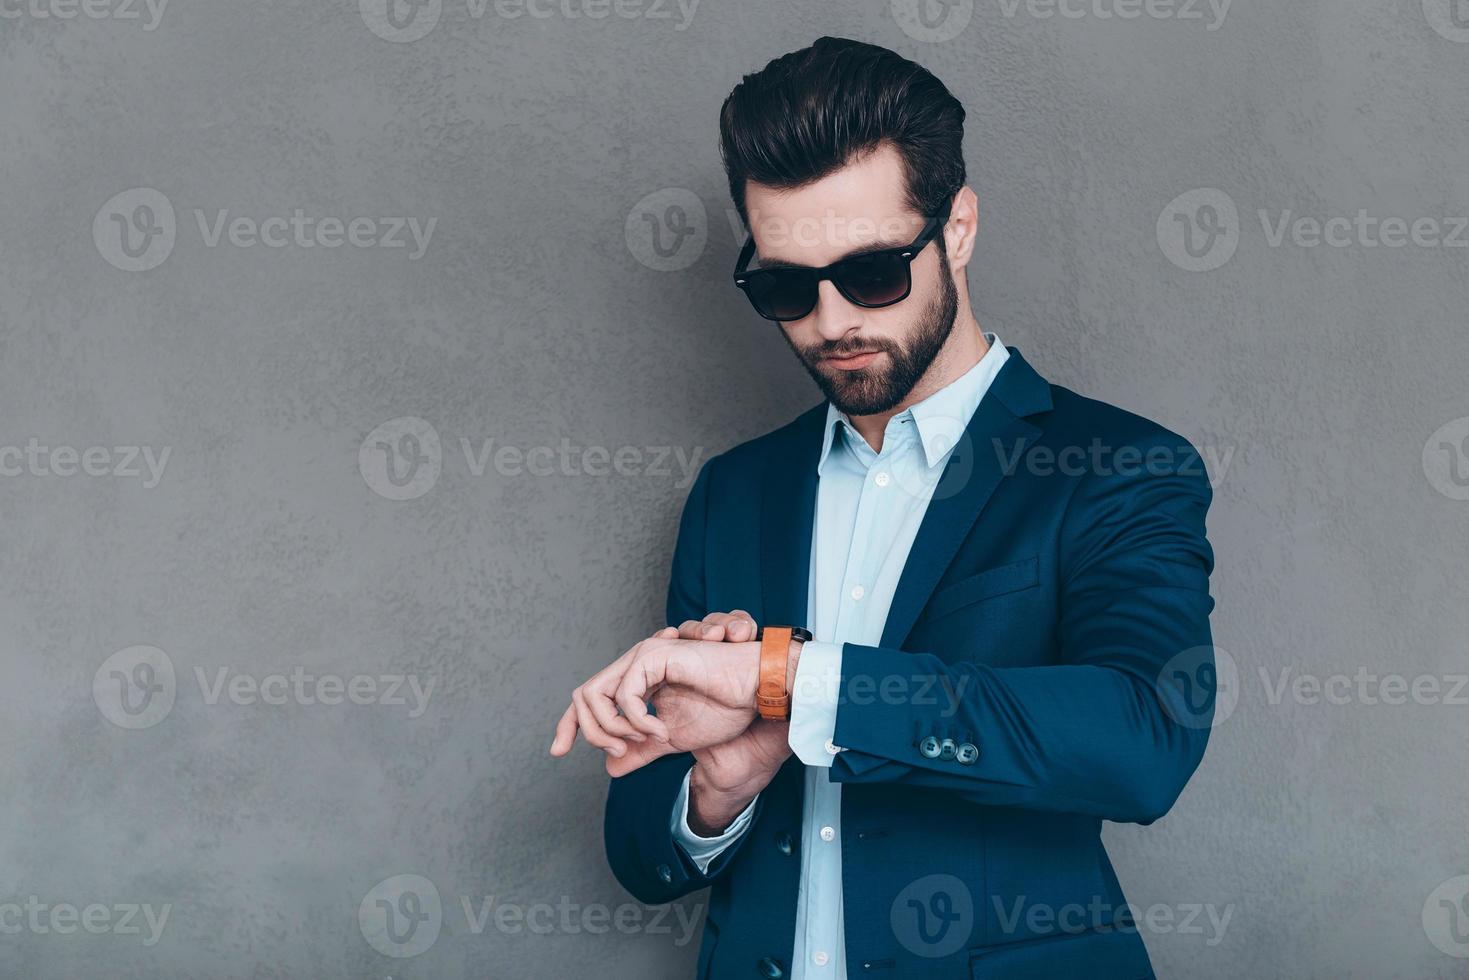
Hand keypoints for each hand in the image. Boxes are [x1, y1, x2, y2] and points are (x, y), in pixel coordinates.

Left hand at [548, 625, 760, 766]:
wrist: (754, 693)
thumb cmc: (723, 707)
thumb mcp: (671, 738)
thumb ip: (640, 749)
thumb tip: (610, 766)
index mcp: (636, 679)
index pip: (588, 699)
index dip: (569, 725)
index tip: (558, 752)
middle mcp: (634, 663)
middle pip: (582, 698)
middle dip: (590, 732)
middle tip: (620, 751)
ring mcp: (642, 656)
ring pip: (594, 696)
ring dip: (613, 728)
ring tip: (646, 740)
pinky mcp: (654, 655)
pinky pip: (625, 695)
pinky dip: (636, 721)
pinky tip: (661, 731)